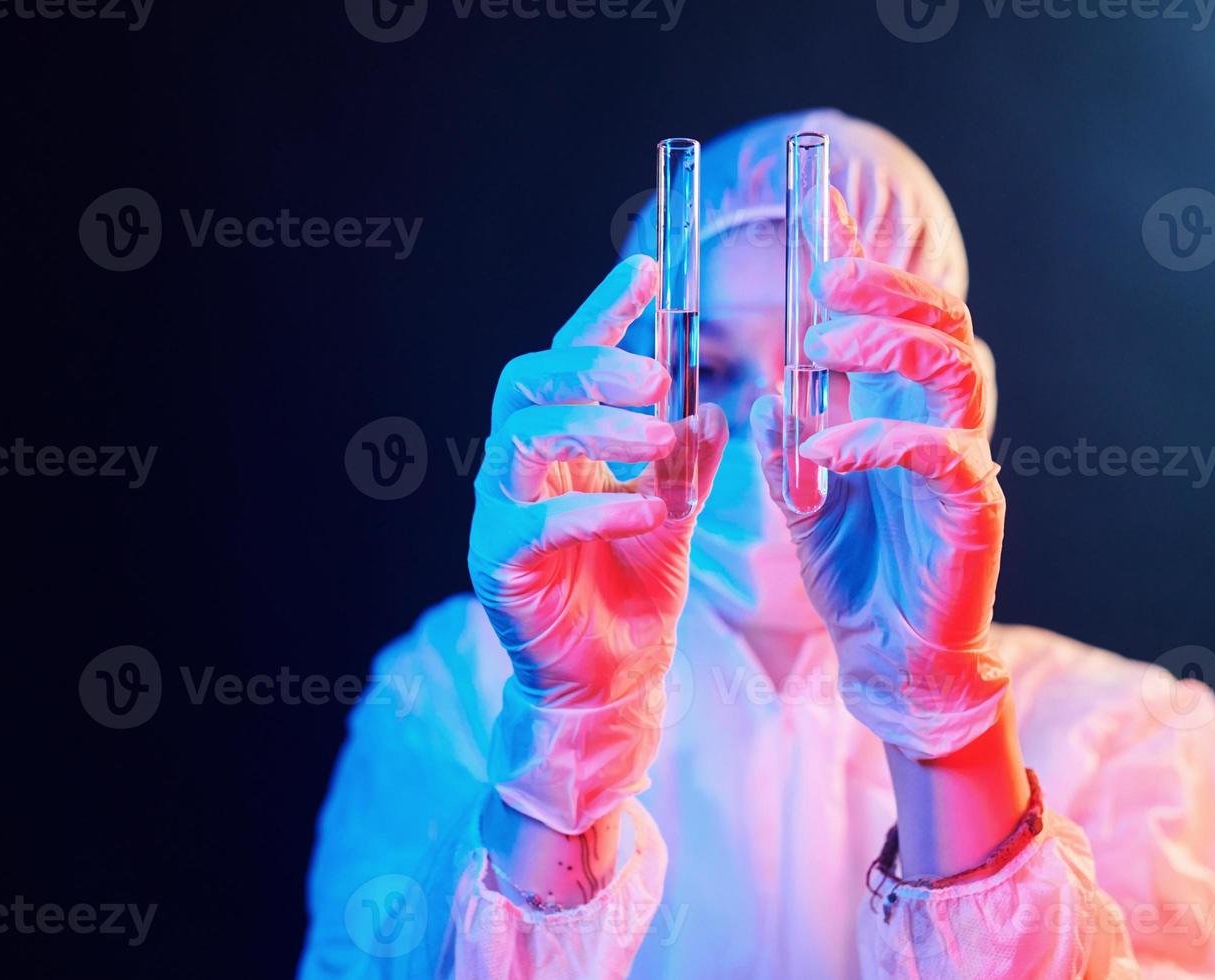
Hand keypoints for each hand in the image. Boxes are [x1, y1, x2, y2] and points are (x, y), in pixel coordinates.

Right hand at [469, 254, 727, 833]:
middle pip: (527, 381)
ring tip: (657, 438)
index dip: (602, 311)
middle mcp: (521, 466)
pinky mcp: (498, 562)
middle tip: (653, 375)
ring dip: (594, 429)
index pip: (571, 357)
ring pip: (522, 438)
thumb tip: (716, 406)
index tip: (648, 270)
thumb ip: (691, 460)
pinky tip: (645, 507)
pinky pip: (533, 520)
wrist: (615, 677)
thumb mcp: (678, 511)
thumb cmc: (636, 589)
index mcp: (561, 442)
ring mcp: (502, 511)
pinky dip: (593, 506)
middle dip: (590, 366)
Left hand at [751, 191, 1008, 759]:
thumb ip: (791, 437)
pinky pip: (941, 452)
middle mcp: (945, 420)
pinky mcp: (976, 507)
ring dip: (888, 343)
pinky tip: (826, 446)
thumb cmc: (857, 572)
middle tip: (824, 273)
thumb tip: (768, 388)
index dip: (864, 260)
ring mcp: (967, 458)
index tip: (821, 209)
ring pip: (955, 367)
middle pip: (942, 321)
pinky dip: (881, 439)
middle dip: (886, 284)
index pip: (896, 316)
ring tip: (822, 343)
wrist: (891, 657)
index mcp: (906, 407)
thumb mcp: (805, 492)